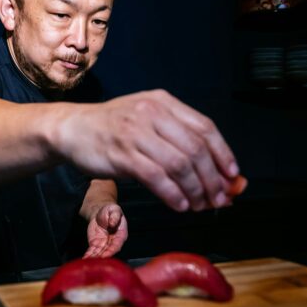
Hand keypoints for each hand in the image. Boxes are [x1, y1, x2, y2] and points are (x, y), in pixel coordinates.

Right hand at [54, 89, 241, 211]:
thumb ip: (180, 141)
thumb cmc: (114, 129)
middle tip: (219, 198)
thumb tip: (219, 173)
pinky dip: (173, 194)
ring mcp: (136, 132)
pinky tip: (179, 204)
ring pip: (178, 164)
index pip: (205, 127)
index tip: (233, 175)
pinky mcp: (121, 153)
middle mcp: (152, 113)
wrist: (73, 129)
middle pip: (195, 148)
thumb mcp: (148, 122)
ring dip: (195, 189)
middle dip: (212, 178)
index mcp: (164, 102)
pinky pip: (156, 176)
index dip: (223, 153)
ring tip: (199, 205)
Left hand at [83, 203, 127, 258]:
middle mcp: (113, 242)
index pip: (117, 245)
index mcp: (121, 234)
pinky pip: (93, 251)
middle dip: (102, 256)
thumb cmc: (110, 210)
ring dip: (95, 258)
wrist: (100, 211)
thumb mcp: (114, 209)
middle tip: (96, 260)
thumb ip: (115, 216)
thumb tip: (112, 223)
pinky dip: (89, 255)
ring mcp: (104, 244)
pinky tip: (85, 259)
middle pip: (108, 251)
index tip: (106, 255)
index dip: (111, 251)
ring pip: (100, 253)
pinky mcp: (96, 244)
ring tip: (89, 261)